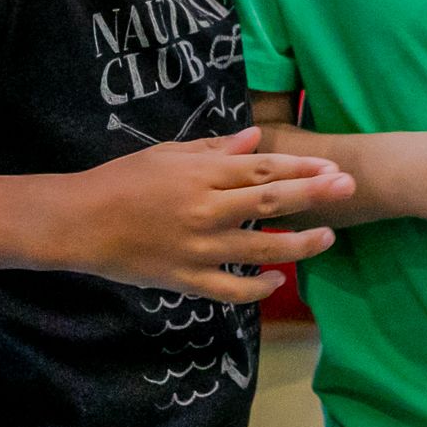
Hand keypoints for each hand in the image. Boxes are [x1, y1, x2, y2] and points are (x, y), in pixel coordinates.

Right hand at [51, 127, 353, 303]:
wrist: (78, 223)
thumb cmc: (122, 180)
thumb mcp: (167, 154)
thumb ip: (215, 149)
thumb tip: (256, 137)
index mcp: (201, 175)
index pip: (263, 169)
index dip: (301, 168)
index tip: (331, 168)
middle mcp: (205, 211)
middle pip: (271, 203)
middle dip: (315, 196)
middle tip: (349, 190)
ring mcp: (197, 249)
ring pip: (260, 249)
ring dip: (299, 243)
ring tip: (328, 237)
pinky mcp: (185, 279)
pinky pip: (230, 289)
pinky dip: (257, 287)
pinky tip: (279, 279)